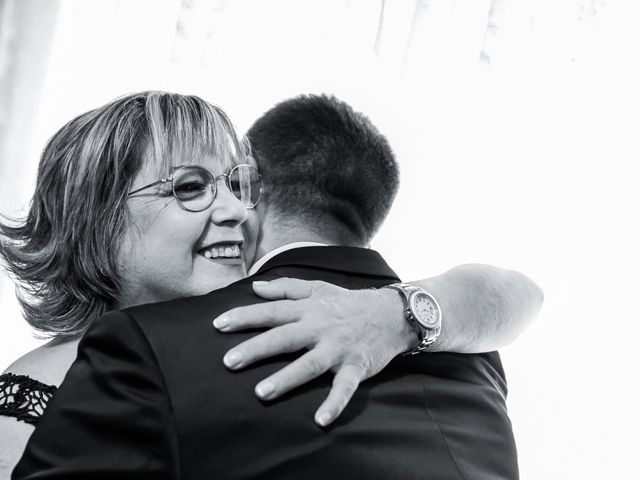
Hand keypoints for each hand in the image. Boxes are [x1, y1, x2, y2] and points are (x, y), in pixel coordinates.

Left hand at [212, 278, 415, 426]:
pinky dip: (335, 402)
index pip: (272, 312)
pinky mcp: (357, 366)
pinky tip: (320, 419)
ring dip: (286, 378)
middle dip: (257, 349)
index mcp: (309, 309)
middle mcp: (321, 327)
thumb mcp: (318, 289)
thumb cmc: (348, 302)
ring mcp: (339, 348)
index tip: (218, 325)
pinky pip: (345, 386)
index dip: (245, 317)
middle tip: (229, 362)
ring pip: (310, 364)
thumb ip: (286, 288)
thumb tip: (256, 287)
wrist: (391, 313)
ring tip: (261, 392)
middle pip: (285, 338)